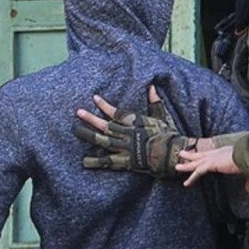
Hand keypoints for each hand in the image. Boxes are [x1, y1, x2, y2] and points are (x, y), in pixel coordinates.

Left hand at [73, 86, 196, 177]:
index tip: (94, 98)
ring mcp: (125, 149)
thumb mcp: (163, 117)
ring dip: (89, 136)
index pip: (117, 112)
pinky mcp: (125, 162)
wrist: (172, 155)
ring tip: (75, 130)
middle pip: (106, 125)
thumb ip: (155, 103)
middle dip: (91, 119)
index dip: (105, 105)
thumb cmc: (169, 136)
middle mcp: (128, 135)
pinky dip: (96, 161)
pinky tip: (84, 161)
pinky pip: (108, 161)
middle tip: (78, 112)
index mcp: (136, 123)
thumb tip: (152, 87)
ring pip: (103, 141)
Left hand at [174, 145, 240, 186]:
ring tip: (177, 167)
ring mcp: (213, 158)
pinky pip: (198, 172)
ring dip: (186, 165)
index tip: (199, 155)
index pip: (212, 154)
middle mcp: (218, 153)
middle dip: (191, 156)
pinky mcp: (211, 164)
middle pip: (201, 155)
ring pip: (196, 163)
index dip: (205, 155)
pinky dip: (192, 178)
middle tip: (182, 154)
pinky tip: (186, 184)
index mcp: (226, 153)